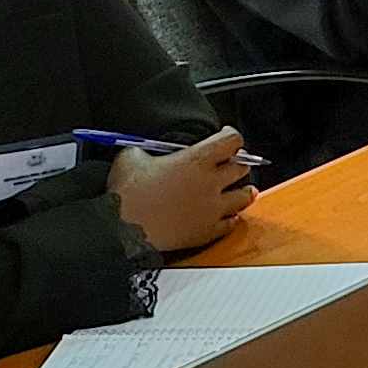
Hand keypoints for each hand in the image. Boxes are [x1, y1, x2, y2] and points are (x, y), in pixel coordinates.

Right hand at [107, 128, 256, 253]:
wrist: (122, 231)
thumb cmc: (126, 195)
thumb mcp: (130, 157)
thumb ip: (145, 149)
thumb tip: (146, 150)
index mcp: (196, 160)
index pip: (232, 140)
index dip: (231, 135)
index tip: (225, 137)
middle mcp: (210, 183)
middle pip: (241, 167)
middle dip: (238, 163)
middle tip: (232, 163)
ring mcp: (212, 209)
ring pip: (244, 197)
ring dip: (244, 191)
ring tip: (243, 189)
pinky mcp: (207, 232)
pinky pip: (231, 224)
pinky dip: (231, 218)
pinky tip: (228, 215)